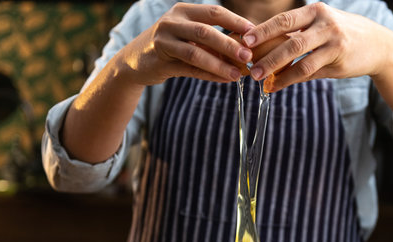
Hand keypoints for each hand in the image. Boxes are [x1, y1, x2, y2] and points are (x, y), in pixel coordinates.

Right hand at [115, 3, 254, 85]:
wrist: (136, 62)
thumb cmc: (171, 48)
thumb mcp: (191, 38)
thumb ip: (214, 41)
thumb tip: (246, 51)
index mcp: (184, 11)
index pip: (215, 12)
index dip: (236, 22)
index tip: (256, 33)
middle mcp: (172, 21)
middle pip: (206, 31)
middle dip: (229, 44)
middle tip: (249, 56)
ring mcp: (164, 40)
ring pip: (196, 52)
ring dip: (219, 64)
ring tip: (238, 74)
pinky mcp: (160, 60)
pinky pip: (189, 69)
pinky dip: (208, 75)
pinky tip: (224, 79)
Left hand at [242, 2, 392, 90]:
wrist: (379, 46)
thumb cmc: (342, 38)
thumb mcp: (321, 30)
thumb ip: (297, 38)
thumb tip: (265, 52)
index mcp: (314, 11)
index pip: (284, 18)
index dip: (263, 29)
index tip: (244, 40)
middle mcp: (324, 21)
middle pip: (288, 35)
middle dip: (265, 51)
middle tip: (248, 64)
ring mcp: (332, 39)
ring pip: (298, 54)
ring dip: (275, 67)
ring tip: (259, 78)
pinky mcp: (338, 57)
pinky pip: (309, 69)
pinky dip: (289, 79)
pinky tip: (276, 85)